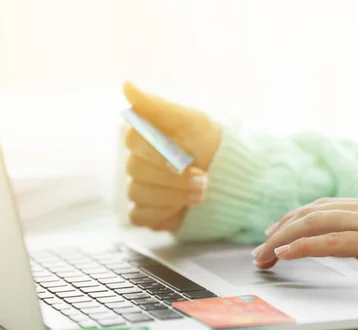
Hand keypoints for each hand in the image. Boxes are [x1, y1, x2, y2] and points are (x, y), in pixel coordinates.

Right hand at [122, 82, 221, 231]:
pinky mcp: (145, 211)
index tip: (188, 156)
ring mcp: (139, 187)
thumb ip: (158, 106)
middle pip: (136, 169)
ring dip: (174, 195)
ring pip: (138, 193)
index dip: (162, 151)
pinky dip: (162, 213)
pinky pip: (139, 215)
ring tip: (202, 192)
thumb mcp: (191, 121)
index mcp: (143, 135)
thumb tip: (126, 85)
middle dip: (174, 176)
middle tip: (203, 178)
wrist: (231, 177)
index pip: (134, 140)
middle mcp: (136, 160)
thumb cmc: (211, 144)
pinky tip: (182, 208)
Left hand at [251, 198, 357, 270]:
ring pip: (314, 224)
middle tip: (261, 249)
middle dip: (281, 231)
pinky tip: (286, 253)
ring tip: (265, 255)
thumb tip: (346, 242)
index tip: (275, 231)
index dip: (293, 218)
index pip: (321, 208)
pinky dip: (304, 246)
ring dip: (284, 239)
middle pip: (310, 214)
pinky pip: (330, 242)